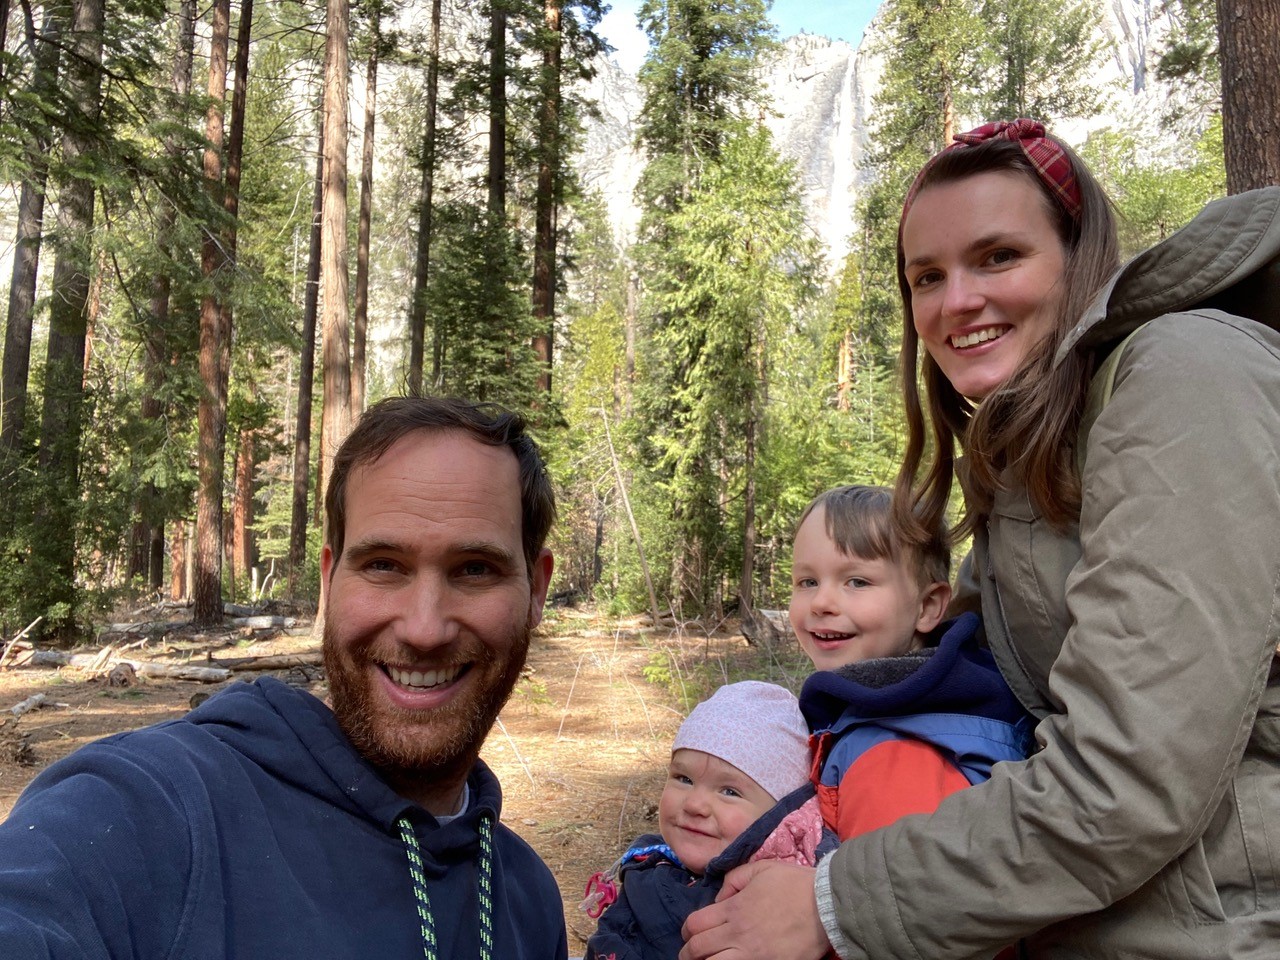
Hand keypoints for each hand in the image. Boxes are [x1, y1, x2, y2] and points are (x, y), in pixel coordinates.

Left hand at [678, 861, 830, 959]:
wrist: (826, 905)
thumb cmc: (794, 884)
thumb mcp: (761, 868)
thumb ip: (734, 878)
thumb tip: (720, 898)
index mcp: (734, 908)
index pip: (695, 924)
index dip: (687, 930)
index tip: (689, 933)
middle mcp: (738, 933)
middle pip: (698, 949)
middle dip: (688, 953)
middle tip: (690, 954)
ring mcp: (752, 954)